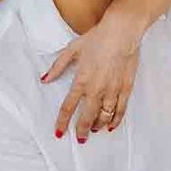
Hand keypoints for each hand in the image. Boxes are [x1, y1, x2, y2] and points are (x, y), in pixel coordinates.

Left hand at [43, 11, 141, 139]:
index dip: (62, 122)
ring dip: (98, 126)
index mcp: (81, 81)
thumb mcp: (72, 50)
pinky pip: (120, 109)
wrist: (121, 32)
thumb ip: (58, 67)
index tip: (59, 132)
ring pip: (104, 116)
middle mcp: (96, 89)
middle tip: (80, 138)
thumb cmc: (97, 38)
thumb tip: (45, 79)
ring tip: (95, 129)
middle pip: (87, 117)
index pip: (68, 107)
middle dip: (82, 130)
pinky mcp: (125, 88)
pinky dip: (116, 120)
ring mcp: (112, 90)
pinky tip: (112, 125)